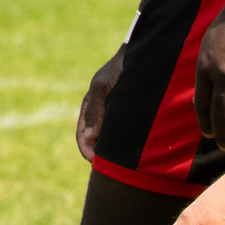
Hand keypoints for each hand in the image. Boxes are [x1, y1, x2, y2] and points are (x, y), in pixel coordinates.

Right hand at [77, 45, 124, 162]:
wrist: (142, 56)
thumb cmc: (119, 69)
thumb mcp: (103, 87)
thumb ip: (95, 111)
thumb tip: (90, 138)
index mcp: (89, 108)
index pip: (82, 137)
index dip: (87, 152)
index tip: (96, 163)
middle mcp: (100, 113)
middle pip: (95, 142)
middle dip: (100, 155)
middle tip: (111, 168)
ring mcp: (113, 115)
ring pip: (109, 140)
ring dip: (112, 151)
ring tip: (122, 163)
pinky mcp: (128, 115)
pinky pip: (123, 134)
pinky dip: (124, 143)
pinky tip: (133, 151)